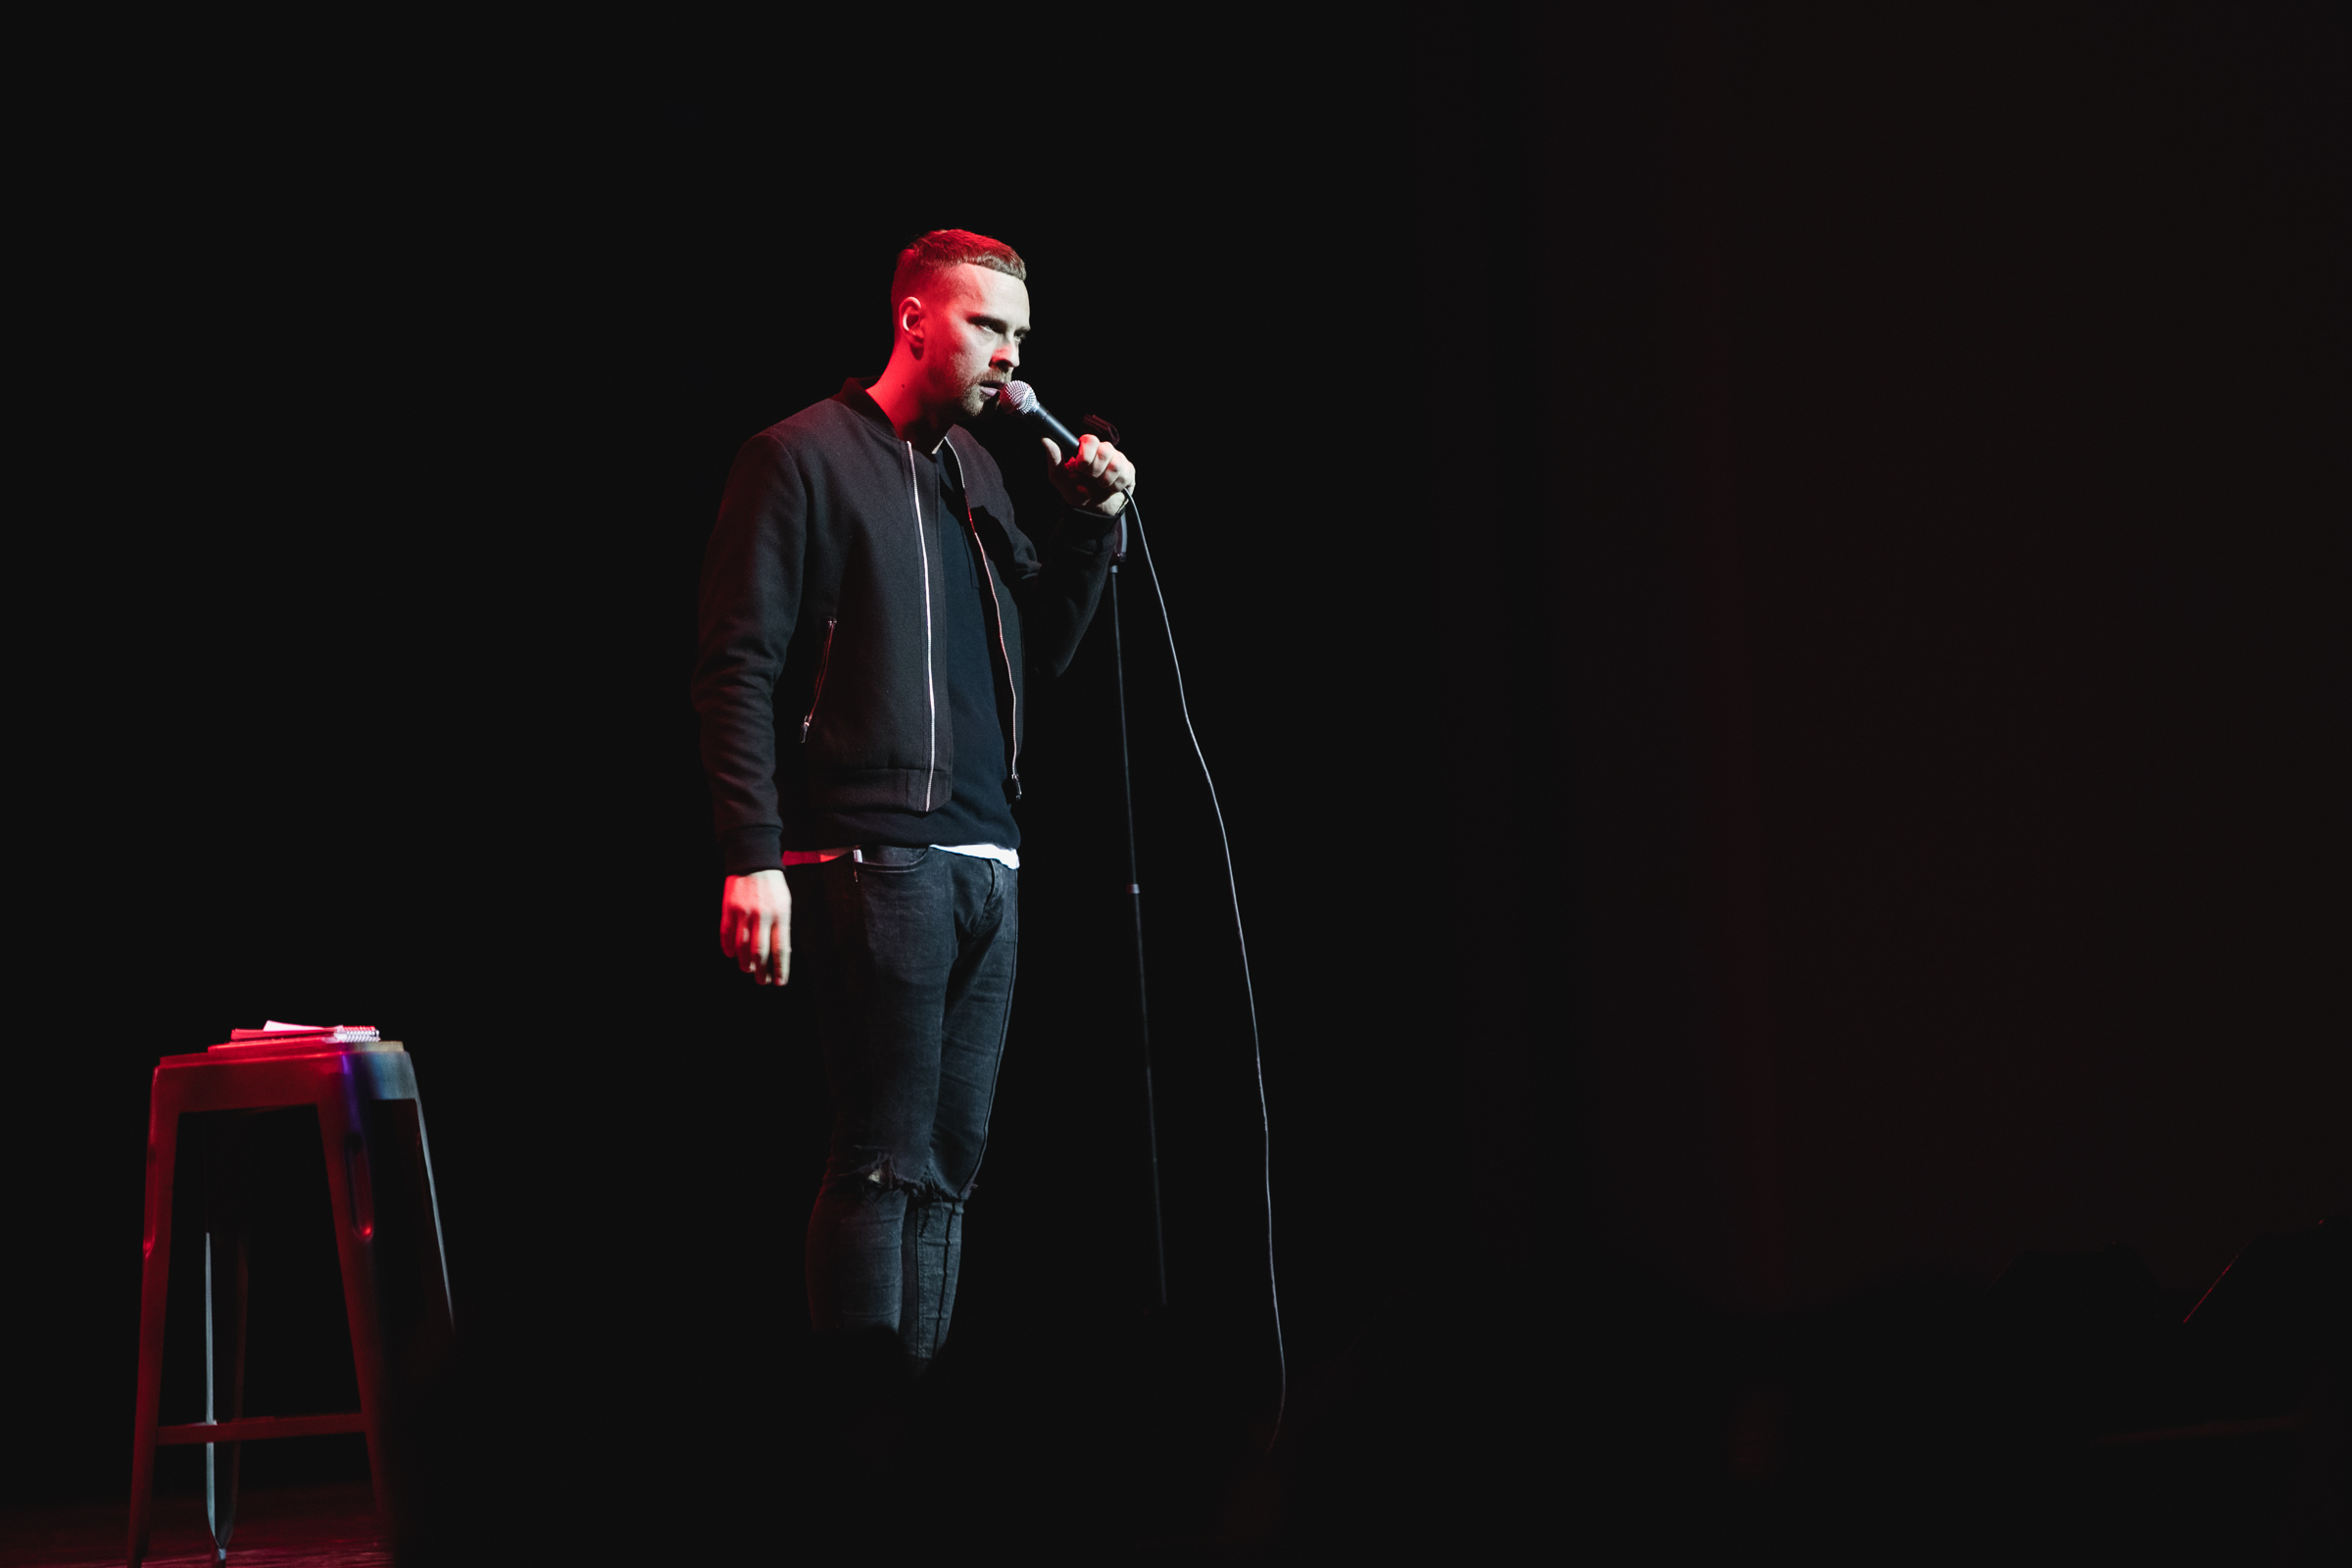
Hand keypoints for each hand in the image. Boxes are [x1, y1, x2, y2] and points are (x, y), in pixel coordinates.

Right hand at [720, 869, 790, 984]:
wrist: (753, 860)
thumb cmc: (773, 886)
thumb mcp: (785, 904)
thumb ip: (782, 927)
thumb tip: (778, 954)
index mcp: (780, 915)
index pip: (781, 949)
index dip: (780, 968)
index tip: (780, 982)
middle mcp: (762, 916)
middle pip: (759, 952)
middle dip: (761, 972)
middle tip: (762, 981)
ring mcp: (743, 913)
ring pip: (741, 947)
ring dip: (744, 963)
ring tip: (748, 969)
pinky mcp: (728, 909)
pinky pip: (726, 934)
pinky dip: (727, 947)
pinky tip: (731, 955)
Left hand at [1042, 434, 1135, 516]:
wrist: (1093, 511)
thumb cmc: (1077, 491)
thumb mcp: (1060, 478)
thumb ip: (1054, 459)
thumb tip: (1045, 440)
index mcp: (1086, 449)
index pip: (1090, 439)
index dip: (1087, 454)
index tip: (1081, 467)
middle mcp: (1103, 450)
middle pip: (1105, 450)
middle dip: (1095, 470)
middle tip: (1090, 478)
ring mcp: (1118, 459)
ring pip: (1116, 463)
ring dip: (1105, 480)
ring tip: (1100, 485)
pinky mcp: (1129, 470)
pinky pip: (1125, 474)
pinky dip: (1115, 486)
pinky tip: (1111, 488)